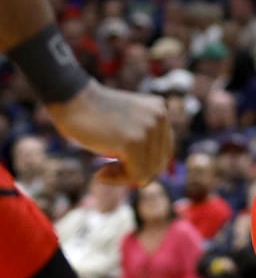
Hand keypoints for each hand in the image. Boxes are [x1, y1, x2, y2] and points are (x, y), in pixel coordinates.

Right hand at [46, 82, 173, 186]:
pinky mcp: (134, 142)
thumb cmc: (89, 115)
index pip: (164, 151)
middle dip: (134, 172)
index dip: (143, 164)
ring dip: (124, 177)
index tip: (118, 164)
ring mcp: (149, 129)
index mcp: (160, 111)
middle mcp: (160, 118)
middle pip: (159, 162)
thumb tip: (146, 177)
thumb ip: (141, 141)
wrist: (68, 98)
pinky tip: (100, 173)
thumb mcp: (124, 124)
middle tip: (107, 169)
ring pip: (149, 171)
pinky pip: (136, 174)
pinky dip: (118, 179)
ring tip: (103, 170)